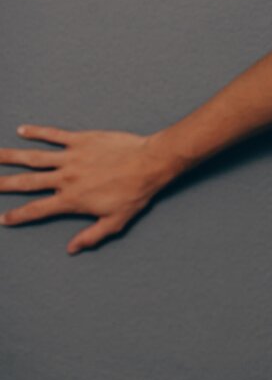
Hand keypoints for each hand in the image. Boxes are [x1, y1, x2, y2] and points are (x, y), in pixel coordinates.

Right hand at [0, 124, 177, 254]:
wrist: (149, 163)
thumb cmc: (135, 193)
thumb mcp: (115, 221)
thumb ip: (91, 236)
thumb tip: (72, 249)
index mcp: (72, 199)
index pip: (37, 210)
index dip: (17, 215)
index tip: (2, 218)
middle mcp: (66, 178)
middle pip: (27, 182)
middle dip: (3, 184)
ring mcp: (72, 157)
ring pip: (33, 157)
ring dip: (10, 156)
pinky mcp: (81, 140)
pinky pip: (54, 135)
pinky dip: (37, 132)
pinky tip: (22, 130)